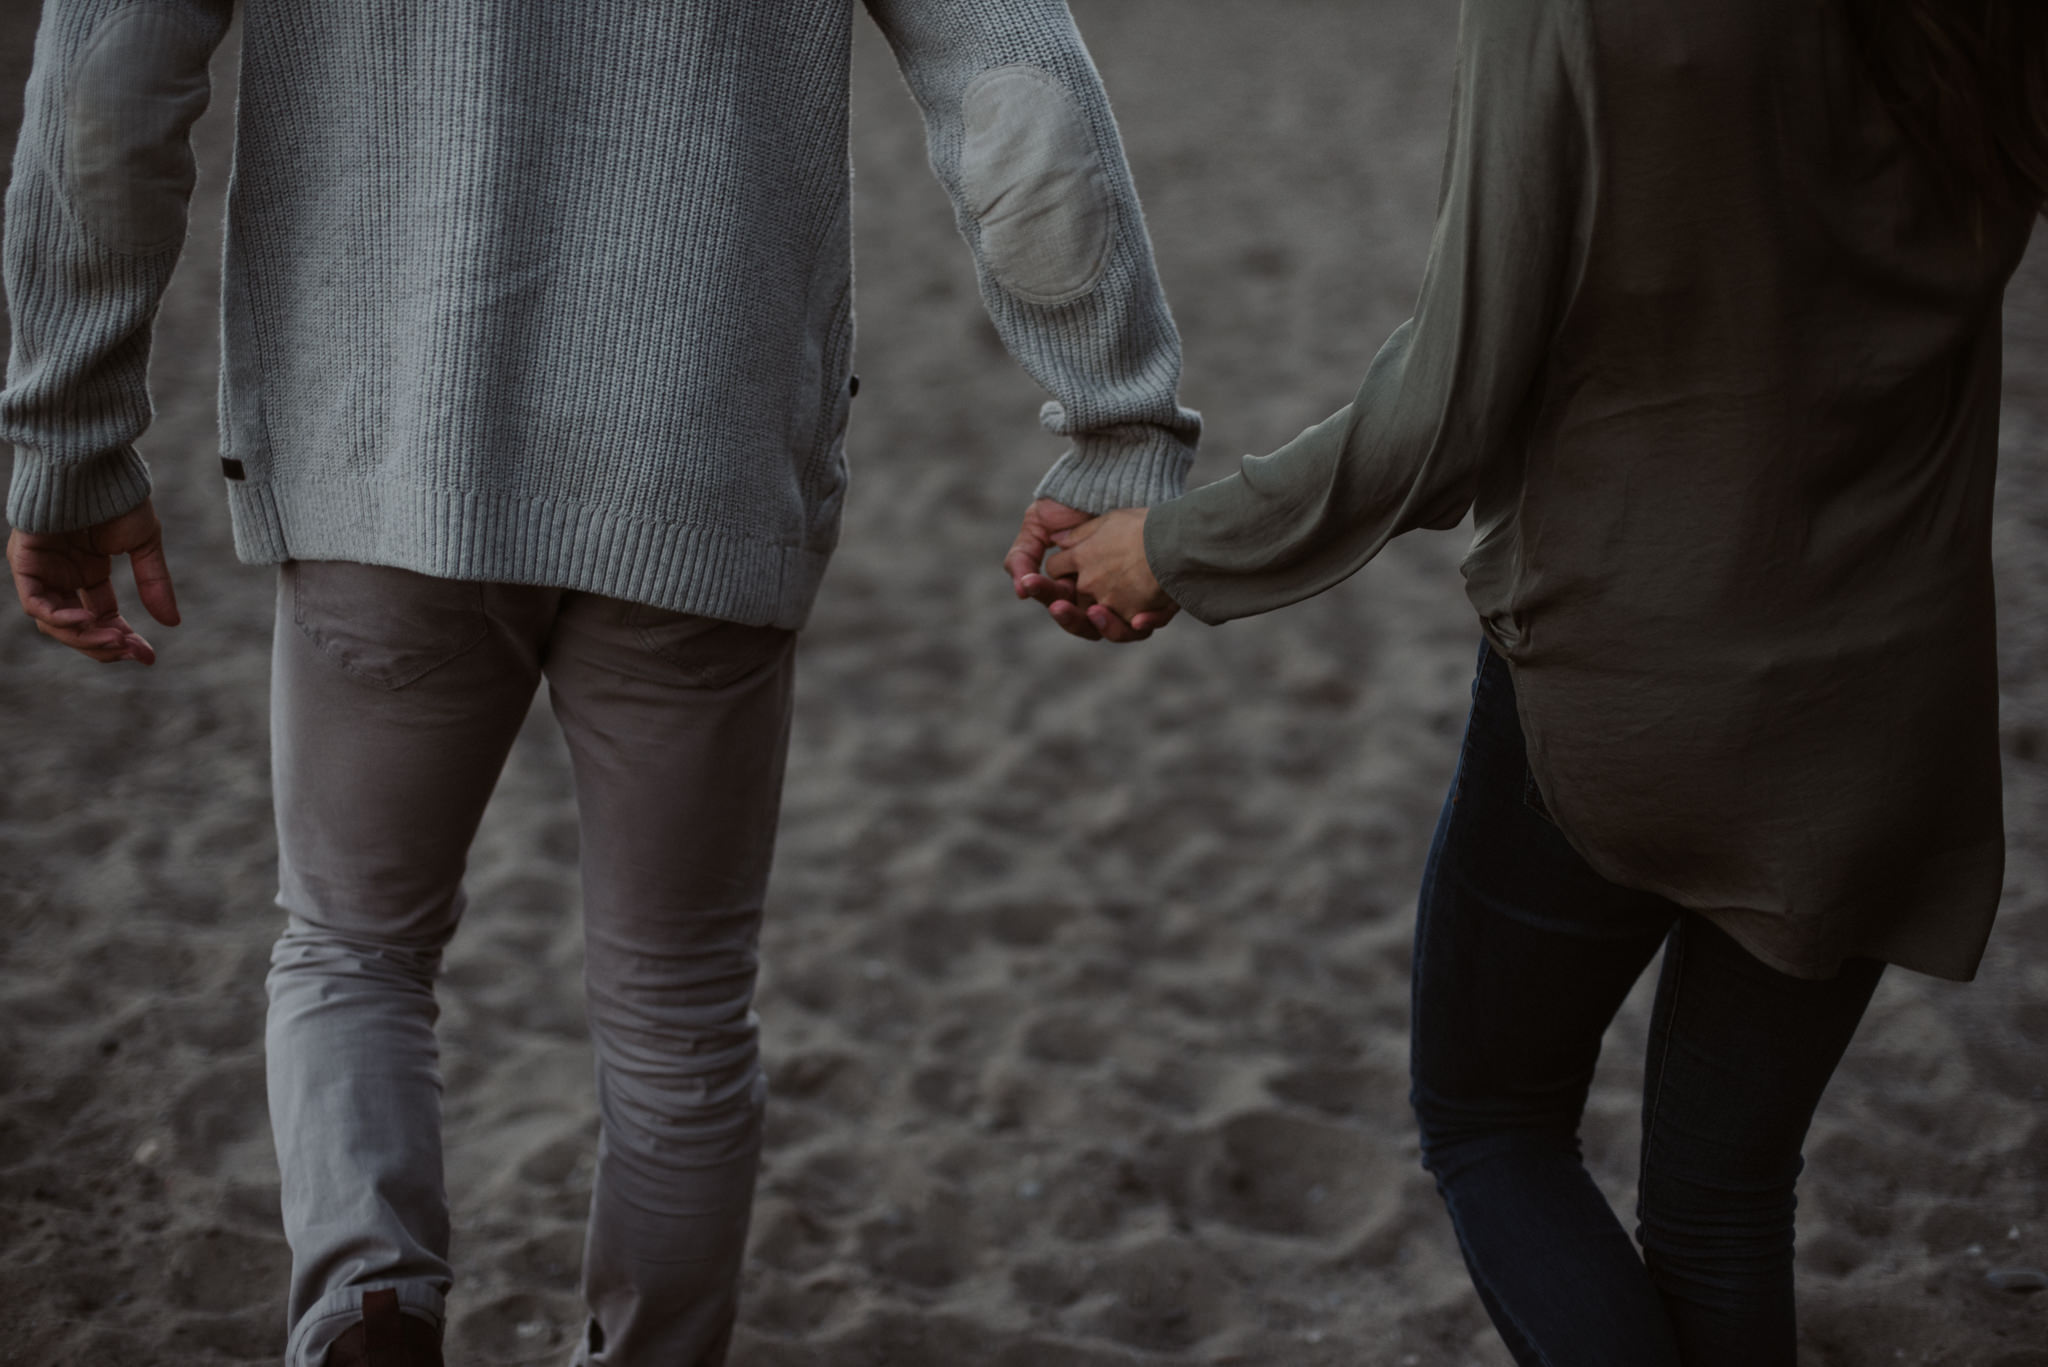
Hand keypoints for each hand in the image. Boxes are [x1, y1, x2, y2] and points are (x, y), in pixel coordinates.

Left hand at [9, 498, 179, 663]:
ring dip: (83, 637)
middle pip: (76, 627)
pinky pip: (35, 602)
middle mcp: (60, 576)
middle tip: (130, 652)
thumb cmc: (116, 495)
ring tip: (113, 639)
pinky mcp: (25, 561)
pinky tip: (87, 621)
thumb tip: (172, 623)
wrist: (92, 465)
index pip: (102, 617)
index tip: (147, 656)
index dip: (123, 639)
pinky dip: (59, 618)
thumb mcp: (144, 544)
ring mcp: (41, 570)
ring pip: (53, 622)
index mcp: (87, 572)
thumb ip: (154, 583)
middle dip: (103, 645)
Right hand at [1004, 497, 1161, 642]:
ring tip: (1096, 610)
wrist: (1116, 476)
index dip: (1046, 597)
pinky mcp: (1161, 593)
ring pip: (1120, 630)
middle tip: (1061, 606)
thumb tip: (1021, 590)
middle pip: (1088, 625)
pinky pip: (1155, 620)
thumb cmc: (1073, 501)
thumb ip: (1022, 556)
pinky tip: (1139, 616)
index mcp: (1074, 587)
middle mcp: (1104, 595)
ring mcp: (1134, 596)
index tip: (1034, 584)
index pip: (1060, 604)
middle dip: (1072, 619)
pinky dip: (1147, 622)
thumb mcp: (1039, 524)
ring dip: (1107, 627)